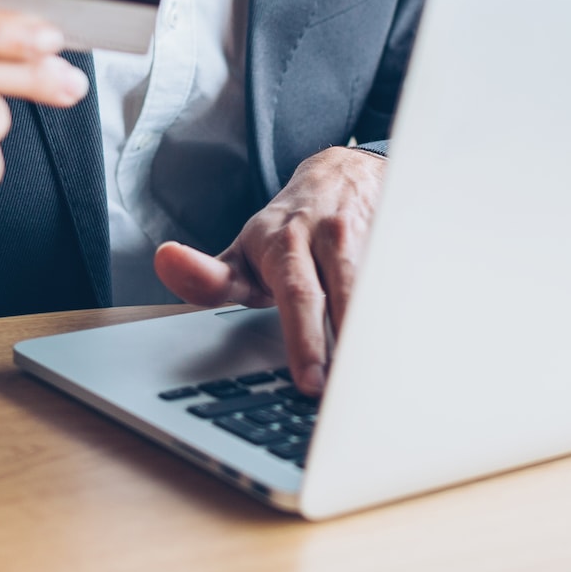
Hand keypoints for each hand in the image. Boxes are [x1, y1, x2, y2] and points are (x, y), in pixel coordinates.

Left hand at [154, 146, 384, 394]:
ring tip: (378, 384)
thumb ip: (208, 276)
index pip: (296, 295)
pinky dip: (404, 319)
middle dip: (346, 348)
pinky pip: (403, 286)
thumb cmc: (289, 228)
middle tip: (345, 397)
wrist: (343, 174)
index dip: (304, 340)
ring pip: (376, 293)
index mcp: (286, 243)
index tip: (311, 381)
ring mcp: (370, 239)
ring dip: (378, 338)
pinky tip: (403, 353)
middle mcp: (330, 237)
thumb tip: (166, 260)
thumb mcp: (244, 252)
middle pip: (344, 299)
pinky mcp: (400, 242)